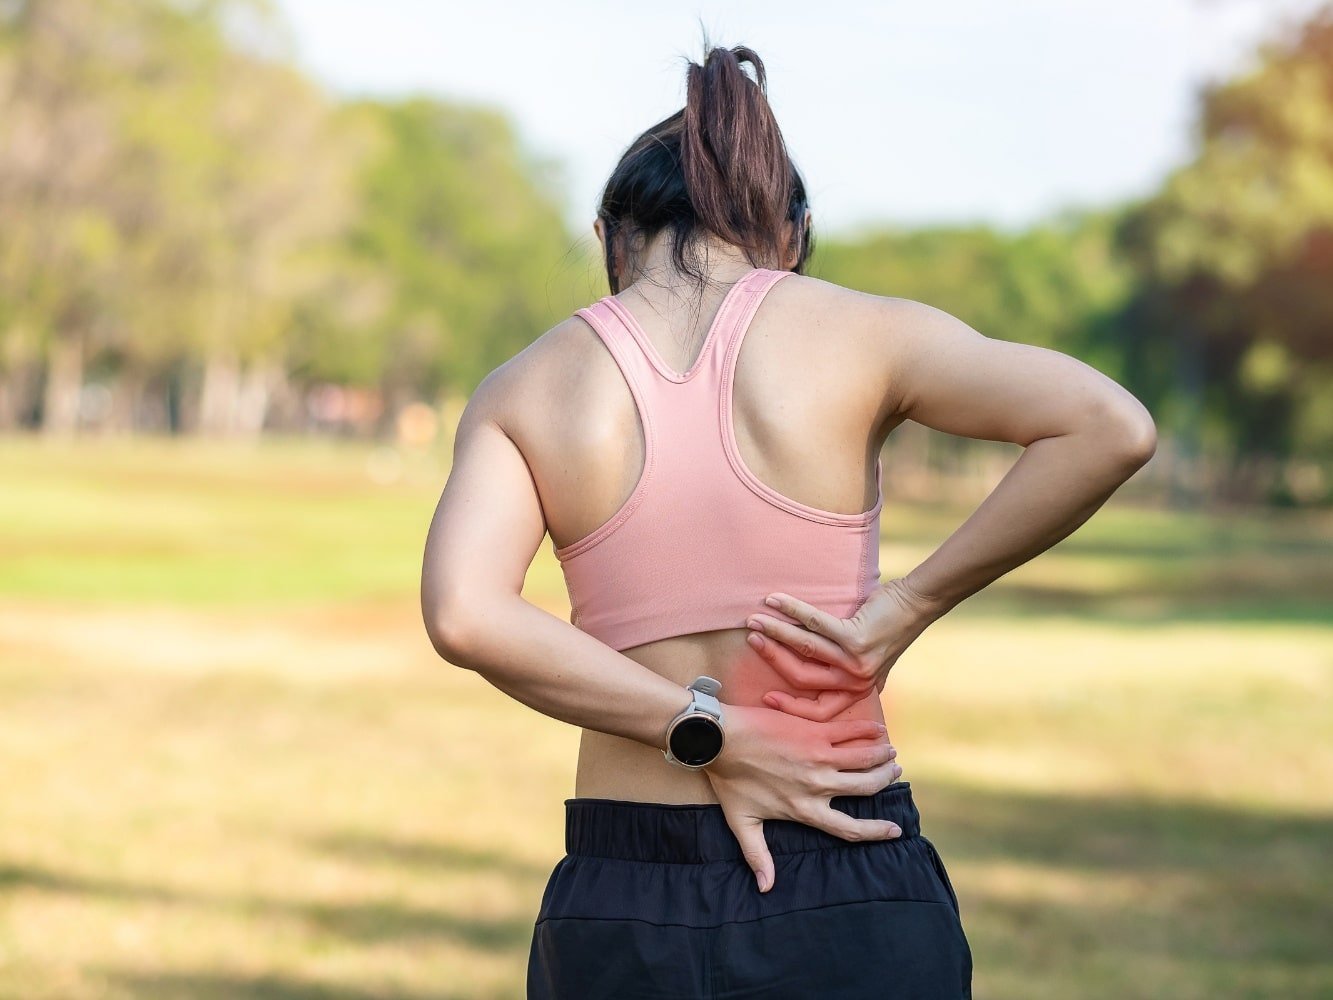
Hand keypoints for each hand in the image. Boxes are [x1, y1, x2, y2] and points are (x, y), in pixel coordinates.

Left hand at [702, 703, 902, 893]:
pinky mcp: (814, 732)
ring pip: (864, 758)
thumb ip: (758, 856)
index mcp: (805, 810)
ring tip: (891, 753)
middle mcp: (818, 785)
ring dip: (882, 755)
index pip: (849, 828)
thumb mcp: (742, 823)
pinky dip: (869, 731)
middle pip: (865, 787)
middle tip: (893, 771)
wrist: (720, 739)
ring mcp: (819, 756)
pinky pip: (850, 732)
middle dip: (884, 779)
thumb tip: (765, 888)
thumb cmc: (730, 780)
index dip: (876, 831)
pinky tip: (878, 730)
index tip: (895, 830)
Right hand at [744, 577, 942, 722]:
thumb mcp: (868, 663)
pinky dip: (791, 610)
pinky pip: (814, 623)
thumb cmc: (886, 628)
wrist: (915, 605)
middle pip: (802, 677)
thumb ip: (848, 675)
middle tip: (751, 641)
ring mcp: (855, 661)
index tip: (767, 698)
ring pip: (804, 649)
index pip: (818, 711)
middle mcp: (855, 681)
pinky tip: (774, 601)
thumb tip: (820, 686)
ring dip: (775, 632)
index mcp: (855, 691)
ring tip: (754, 620)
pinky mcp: (855, 638)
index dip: (790, 707)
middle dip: (772, 658)